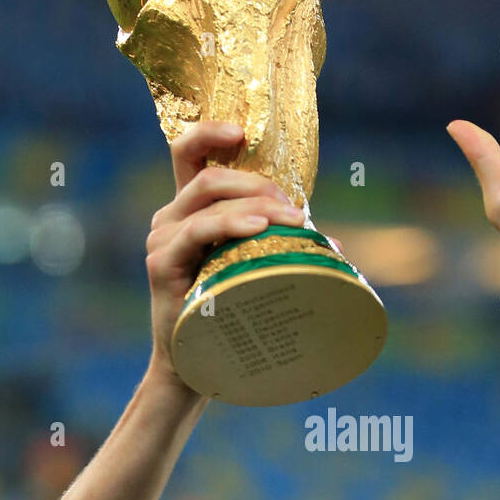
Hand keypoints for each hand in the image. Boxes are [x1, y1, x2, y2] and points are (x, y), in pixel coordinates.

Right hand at [144, 121, 304, 385]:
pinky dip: (231, 224)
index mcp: (188, 210)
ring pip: (208, 199)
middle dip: (258, 183)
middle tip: (295, 210)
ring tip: (291, 222)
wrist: (197, 367)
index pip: (188, 153)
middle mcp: (169, 218)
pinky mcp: (161, 263)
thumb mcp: (253, 268)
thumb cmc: (228, 316)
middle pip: (209, 174)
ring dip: (255, 203)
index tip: (243, 132)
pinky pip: (197, 231)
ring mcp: (162, 238)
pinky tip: (259, 228)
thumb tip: (338, 246)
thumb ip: (281, 246)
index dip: (211, 132)